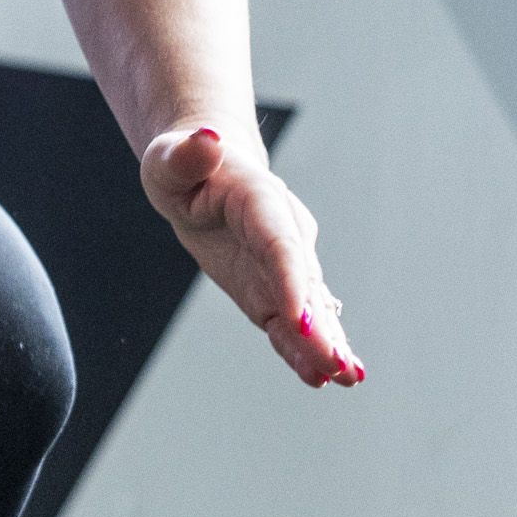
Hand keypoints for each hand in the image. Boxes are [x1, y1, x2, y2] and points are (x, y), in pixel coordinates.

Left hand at [141, 122, 362, 390]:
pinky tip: (320, 376)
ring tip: (347, 376)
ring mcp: (283, 266)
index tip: (301, 316)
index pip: (279, 243)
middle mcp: (284, 235)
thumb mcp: (170, 158)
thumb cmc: (183, 164)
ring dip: (326, 343)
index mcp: (261, 201)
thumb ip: (185, 155)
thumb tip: (206, 139)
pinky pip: (291, 322)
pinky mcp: (273, 290)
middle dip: (320, 327)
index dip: (290, 278)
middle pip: (304, 283)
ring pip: (308, 308)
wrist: (205, 174)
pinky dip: (304, 349)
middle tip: (340, 365)